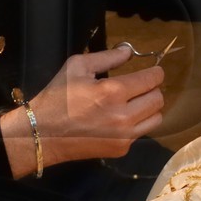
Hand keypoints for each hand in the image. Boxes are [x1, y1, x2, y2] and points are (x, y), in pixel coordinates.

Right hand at [0, 45, 164, 174]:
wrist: (42, 134)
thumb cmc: (58, 97)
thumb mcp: (77, 67)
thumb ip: (107, 57)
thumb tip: (129, 51)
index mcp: (114, 92)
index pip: (151, 79)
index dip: (156, 72)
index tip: (153, 71)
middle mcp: (124, 116)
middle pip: (158, 99)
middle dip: (152, 89)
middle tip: (141, 86)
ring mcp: (124, 136)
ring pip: (156, 118)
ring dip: (150, 108)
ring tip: (135, 103)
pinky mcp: (121, 149)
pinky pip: (141, 133)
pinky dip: (137, 124)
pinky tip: (121, 119)